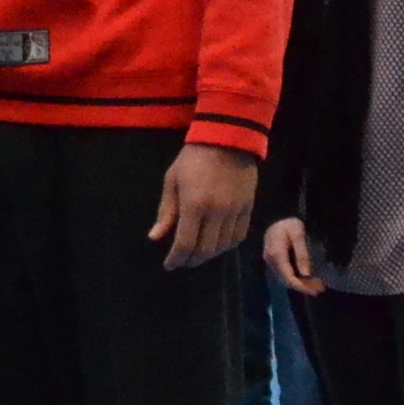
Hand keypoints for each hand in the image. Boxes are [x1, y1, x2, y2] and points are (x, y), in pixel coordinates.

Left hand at [148, 144, 256, 270]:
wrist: (227, 139)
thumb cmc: (193, 159)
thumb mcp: (172, 181)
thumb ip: (166, 212)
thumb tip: (156, 237)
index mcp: (194, 205)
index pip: (185, 243)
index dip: (176, 258)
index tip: (170, 265)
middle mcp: (216, 212)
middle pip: (205, 249)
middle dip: (192, 260)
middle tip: (183, 261)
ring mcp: (235, 211)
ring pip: (223, 246)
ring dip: (209, 255)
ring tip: (198, 254)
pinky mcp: (248, 208)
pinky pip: (239, 236)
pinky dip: (227, 245)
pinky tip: (218, 245)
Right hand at [262, 216, 317, 294]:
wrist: (276, 215)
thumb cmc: (289, 223)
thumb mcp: (298, 235)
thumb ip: (302, 254)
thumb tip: (306, 274)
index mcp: (277, 255)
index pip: (289, 277)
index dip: (302, 286)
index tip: (315, 290)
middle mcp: (271, 261)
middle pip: (287, 280)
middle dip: (304, 287)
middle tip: (320, 289)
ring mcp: (270, 261)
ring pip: (285, 278)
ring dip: (301, 284)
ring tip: (316, 286)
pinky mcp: (273, 260)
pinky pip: (284, 274)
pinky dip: (296, 278)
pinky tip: (306, 279)